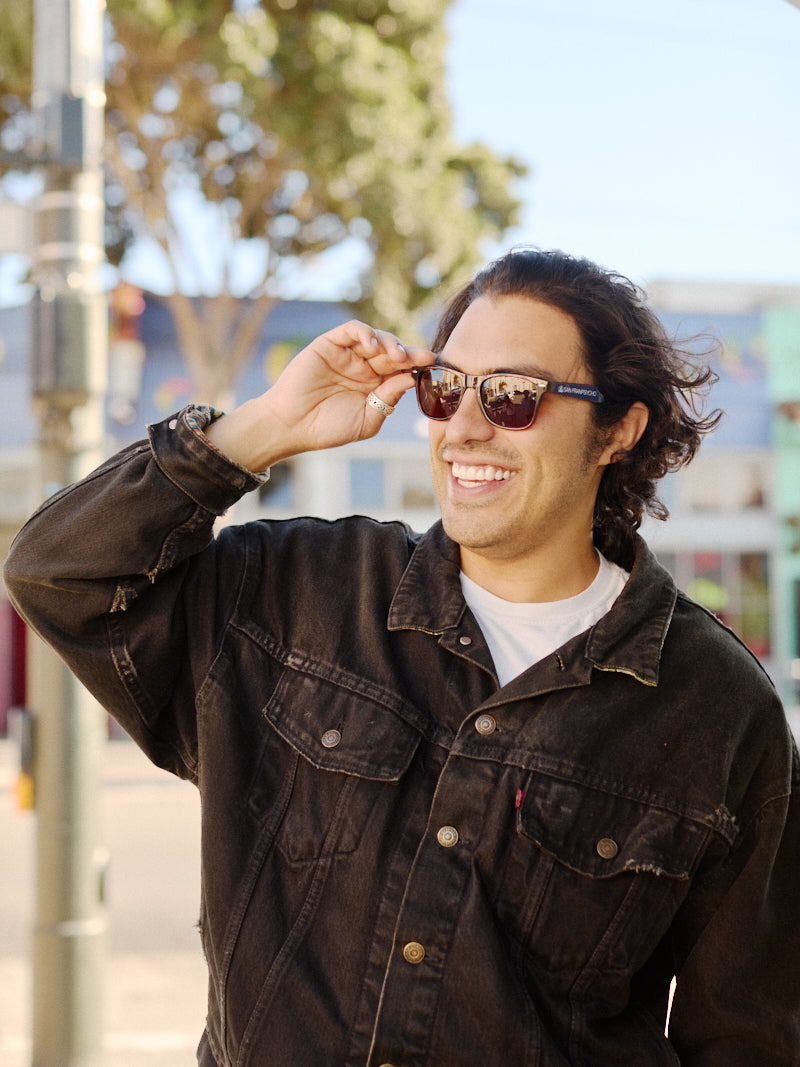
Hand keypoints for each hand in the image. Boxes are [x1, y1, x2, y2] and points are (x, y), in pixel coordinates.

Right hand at [206, 320, 433, 472]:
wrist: (292, 426)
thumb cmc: (328, 428)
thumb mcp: (368, 419)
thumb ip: (388, 399)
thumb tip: (410, 379)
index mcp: (374, 386)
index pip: (400, 370)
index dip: (417, 366)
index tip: (433, 366)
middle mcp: (363, 368)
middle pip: (392, 352)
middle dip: (409, 353)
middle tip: (422, 357)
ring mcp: (347, 355)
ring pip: (375, 338)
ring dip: (390, 342)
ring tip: (397, 355)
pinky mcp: (329, 344)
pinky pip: (351, 330)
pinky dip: (365, 332)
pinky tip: (373, 344)